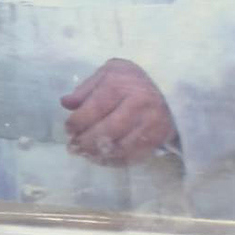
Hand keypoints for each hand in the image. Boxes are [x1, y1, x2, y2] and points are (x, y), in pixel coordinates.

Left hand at [60, 59, 174, 166]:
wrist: (169, 92)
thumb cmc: (132, 81)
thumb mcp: (108, 73)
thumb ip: (86, 89)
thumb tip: (65, 103)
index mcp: (121, 85)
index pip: (95, 108)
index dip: (78, 122)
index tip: (68, 129)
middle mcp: (137, 104)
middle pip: (107, 130)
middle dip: (86, 142)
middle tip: (72, 148)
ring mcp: (149, 124)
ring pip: (120, 147)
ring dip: (98, 154)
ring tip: (84, 155)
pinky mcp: (157, 140)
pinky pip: (132, 156)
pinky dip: (114, 161)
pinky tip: (101, 159)